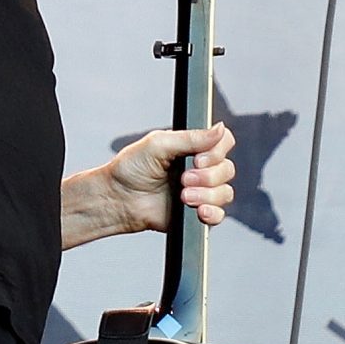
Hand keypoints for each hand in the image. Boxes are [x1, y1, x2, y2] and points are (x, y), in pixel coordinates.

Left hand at [105, 124, 235, 233]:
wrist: (117, 199)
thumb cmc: (130, 169)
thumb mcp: (159, 144)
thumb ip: (192, 137)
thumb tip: (220, 128)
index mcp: (193, 148)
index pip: (223, 142)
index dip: (217, 151)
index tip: (198, 158)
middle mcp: (200, 169)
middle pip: (227, 169)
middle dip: (208, 176)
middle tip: (184, 178)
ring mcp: (200, 191)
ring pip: (225, 192)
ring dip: (207, 194)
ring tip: (183, 196)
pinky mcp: (196, 213)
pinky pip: (219, 215)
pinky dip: (213, 213)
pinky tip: (198, 210)